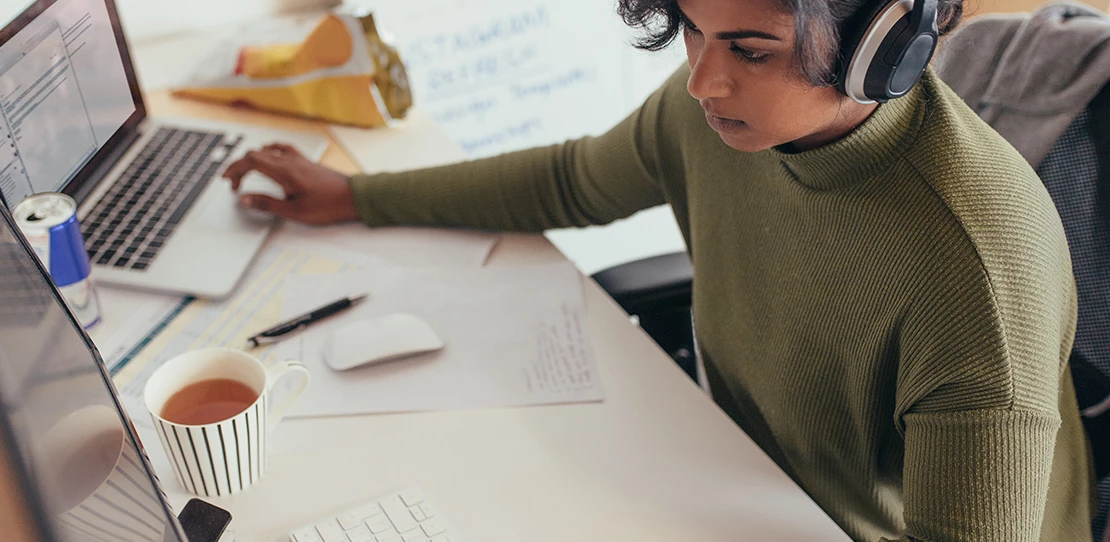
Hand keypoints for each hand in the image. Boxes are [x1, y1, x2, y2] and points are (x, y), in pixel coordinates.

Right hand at [222, 143, 360, 224]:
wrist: (354, 197)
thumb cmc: (328, 205)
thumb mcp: (294, 211)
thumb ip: (267, 204)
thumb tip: (245, 199)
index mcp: (284, 172)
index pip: (250, 161)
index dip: (234, 169)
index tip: (228, 181)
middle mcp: (290, 161)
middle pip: (255, 154)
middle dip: (239, 166)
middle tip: (234, 183)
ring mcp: (299, 159)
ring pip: (268, 150)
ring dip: (253, 160)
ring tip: (247, 173)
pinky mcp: (306, 161)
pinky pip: (282, 149)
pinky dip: (269, 151)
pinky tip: (269, 156)